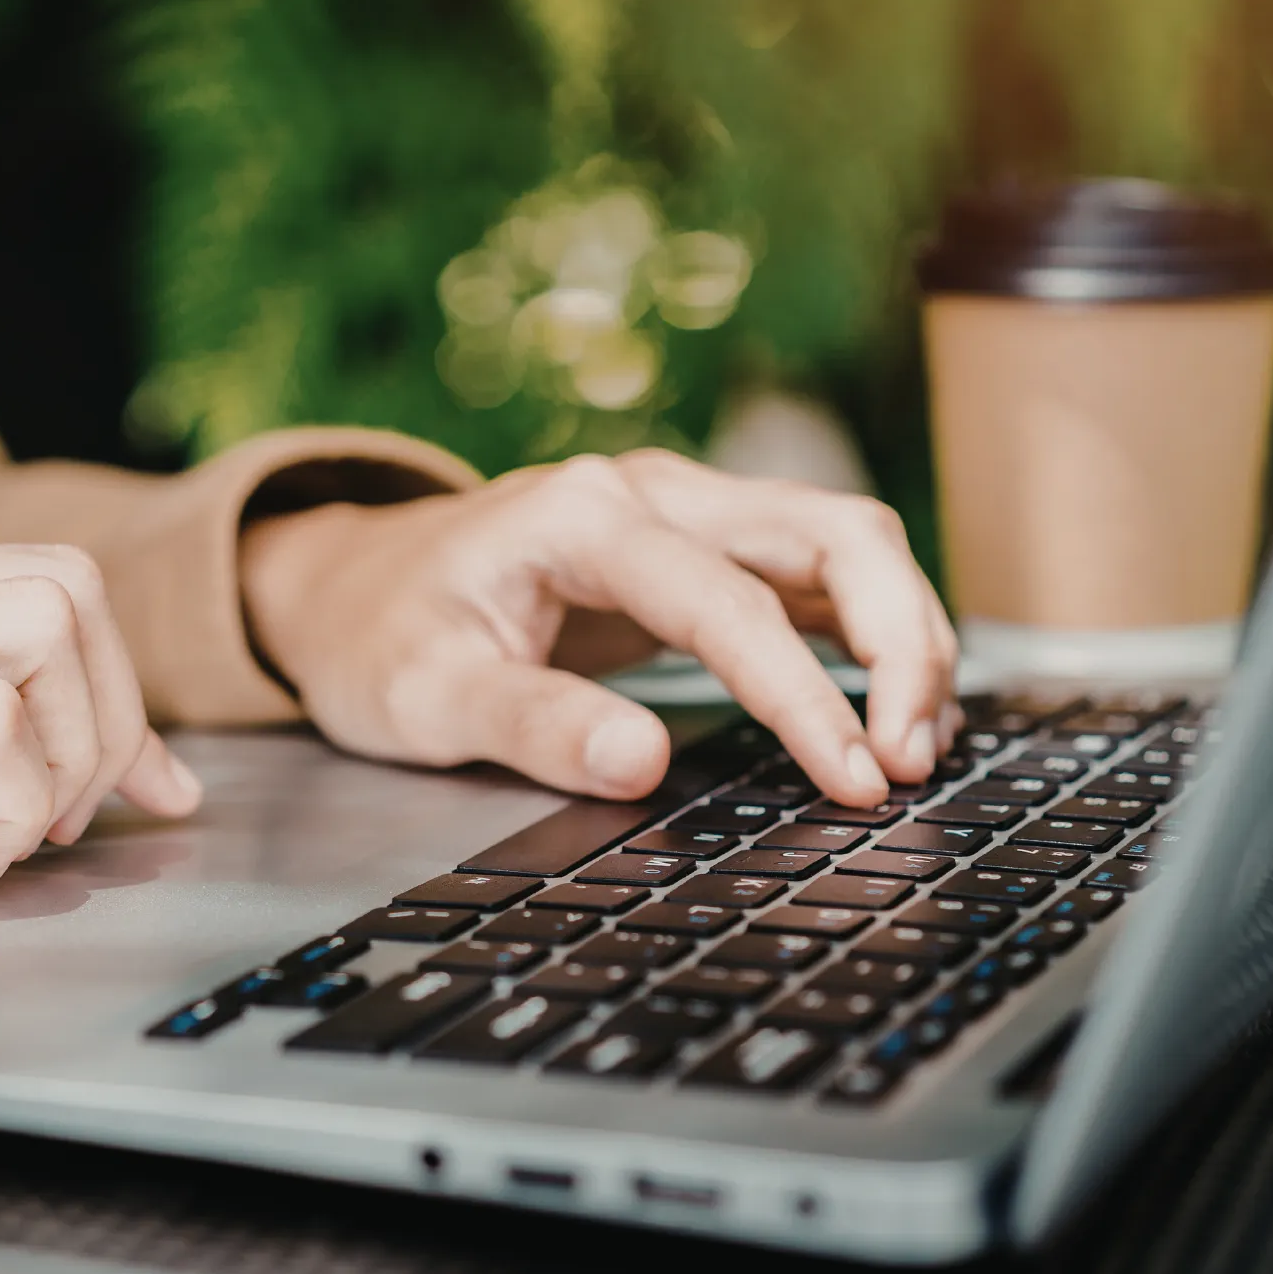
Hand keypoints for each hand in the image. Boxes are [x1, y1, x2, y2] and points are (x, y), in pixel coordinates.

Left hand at [240, 450, 958, 806]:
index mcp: (580, 517)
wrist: (353, 586)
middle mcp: (650, 492)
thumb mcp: (424, 698)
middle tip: (913, 760)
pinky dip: (872, 633)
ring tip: (919, 746)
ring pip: (843, 541)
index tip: (855, 780)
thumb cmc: (382, 638)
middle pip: (830, 532)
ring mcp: (682, 511)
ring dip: (903, 634)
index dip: (804, 695)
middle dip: (901, 639)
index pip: (729, 601)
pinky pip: (818, 573)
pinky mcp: (700, 547)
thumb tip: (644, 764)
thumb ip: (531, 725)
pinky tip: (891, 708)